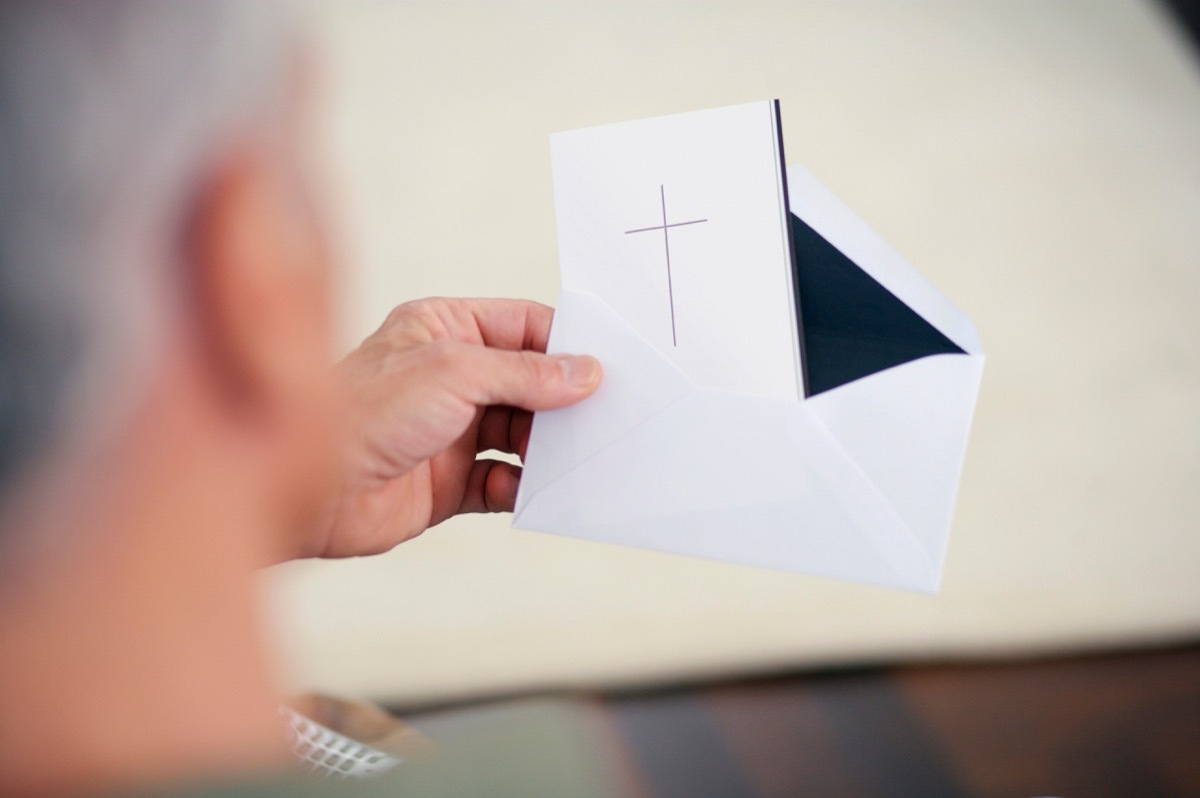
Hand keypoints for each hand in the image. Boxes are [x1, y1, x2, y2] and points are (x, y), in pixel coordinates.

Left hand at [303, 298, 599, 558]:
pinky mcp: (448, 482)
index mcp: (444, 330)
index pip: (522, 327)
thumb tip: (585, 372)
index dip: (564, 345)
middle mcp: (449, 377)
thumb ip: (526, 373)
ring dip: (546, 447)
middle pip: (528, 383)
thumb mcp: (456, 373)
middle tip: (603, 417)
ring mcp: (450, 430)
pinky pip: (501, 481)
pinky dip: (520, 486)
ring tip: (571, 457)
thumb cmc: (365, 411)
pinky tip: (529, 489)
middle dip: (561, 402)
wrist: (311, 489)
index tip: (607, 365)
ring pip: (520, 434)